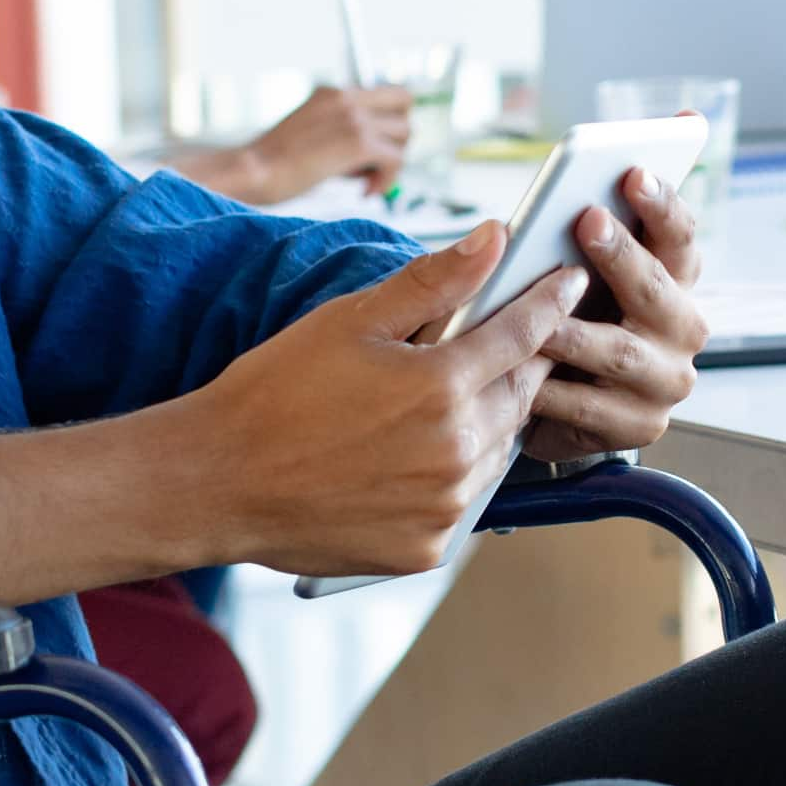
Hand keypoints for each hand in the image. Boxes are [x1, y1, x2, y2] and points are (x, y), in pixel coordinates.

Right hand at [190, 224, 586, 575]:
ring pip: (497, 451)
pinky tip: (413, 458)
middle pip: (520, 396)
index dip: (551, 303)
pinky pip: (461, 503)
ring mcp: (443, 507)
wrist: (216, 483)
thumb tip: (495, 237)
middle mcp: (455, 452)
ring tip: (449, 402)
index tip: (568, 283)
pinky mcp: (425, 548)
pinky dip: (452, 477)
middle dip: (523, 364)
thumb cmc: (273, 394)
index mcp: (441, 387)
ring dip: (488, 421)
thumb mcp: (350, 322)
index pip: (524, 335)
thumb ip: (432, 282)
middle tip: (510, 343)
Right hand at [214, 84, 417, 203]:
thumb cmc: (272, 164)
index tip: (374, 149)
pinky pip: (396, 160)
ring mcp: (353, 117)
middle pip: (405, 103)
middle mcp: (346, 97)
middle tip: (375, 163)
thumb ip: (343, 135)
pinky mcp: (358, 142)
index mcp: (333, 92)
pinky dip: (387, 181)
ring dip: (392, 160)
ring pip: (405, 133)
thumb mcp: (310, 135)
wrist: (252, 171)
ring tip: (364, 180)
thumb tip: (378, 156)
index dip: (389, 120)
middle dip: (397, 136)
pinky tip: (365, 192)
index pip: (387, 92)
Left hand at [525, 169, 707, 460]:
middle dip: (620, 254)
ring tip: (536, 314)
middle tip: (585, 220)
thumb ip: (604, 205)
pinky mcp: (637, 426)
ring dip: (575, 330)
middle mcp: (682, 327)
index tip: (631, 172)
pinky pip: (589, 405)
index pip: (680, 235)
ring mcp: (664, 380)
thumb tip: (679, 118)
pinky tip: (518, 373)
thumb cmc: (562, 313)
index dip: (661, 203)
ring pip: (621, 351)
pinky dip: (551, 389)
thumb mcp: (575, 261)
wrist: (551, 402)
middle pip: (657, 288)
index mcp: (674, 278)